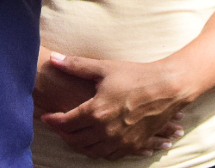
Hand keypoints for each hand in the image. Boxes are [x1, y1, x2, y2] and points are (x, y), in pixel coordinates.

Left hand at [39, 54, 188, 159]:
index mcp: (97, 111)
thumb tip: (53, 58)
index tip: (46, 117)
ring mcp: (121, 141)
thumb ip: (76, 65)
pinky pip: (109, 156)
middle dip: (62, 134)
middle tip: (57, 126)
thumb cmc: (136, 75)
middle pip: (76, 140)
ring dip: (78, 145)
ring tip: (72, 135)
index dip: (52, 121)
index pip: (66, 123)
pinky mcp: (133, 146)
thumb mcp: (104, 68)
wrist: (168, 89)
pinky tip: (94, 142)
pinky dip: (97, 151)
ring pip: (91, 152)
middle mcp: (107, 131)